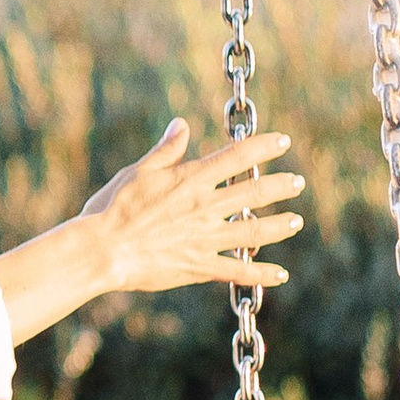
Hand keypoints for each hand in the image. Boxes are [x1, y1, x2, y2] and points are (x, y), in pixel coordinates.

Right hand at [79, 119, 303, 296]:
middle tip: (297, 182)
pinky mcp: (200, 266)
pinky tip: (280, 275)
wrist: (102, 251)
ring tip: (296, 221)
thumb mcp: (137, 172)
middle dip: (281, 185)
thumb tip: (182, 124)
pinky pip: (239, 271)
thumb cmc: (113, 208)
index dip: (264, 146)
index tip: (283, 141)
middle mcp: (205, 207)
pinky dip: (262, 274)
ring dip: (280, 225)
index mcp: (190, 180)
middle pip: (254, 192)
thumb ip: (166, 150)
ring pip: (255, 231)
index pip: (237, 157)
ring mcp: (205, 238)